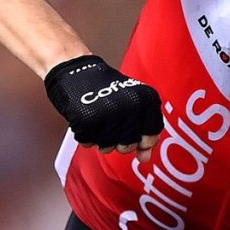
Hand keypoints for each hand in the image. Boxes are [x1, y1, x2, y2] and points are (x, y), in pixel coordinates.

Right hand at [44, 55, 162, 161]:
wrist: (77, 70)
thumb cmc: (107, 90)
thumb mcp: (134, 104)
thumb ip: (144, 130)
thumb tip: (145, 158)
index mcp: (147, 100)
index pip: (152, 136)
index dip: (143, 141)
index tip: (134, 132)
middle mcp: (131, 107)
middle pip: (128, 146)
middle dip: (119, 140)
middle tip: (112, 121)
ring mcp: (110, 114)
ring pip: (108, 148)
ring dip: (101, 138)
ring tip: (98, 118)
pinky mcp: (88, 120)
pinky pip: (89, 142)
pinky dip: (86, 135)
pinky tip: (86, 119)